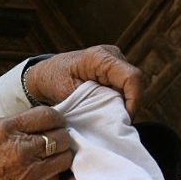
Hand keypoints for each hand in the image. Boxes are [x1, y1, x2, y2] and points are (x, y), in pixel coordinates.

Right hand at [0, 106, 72, 179]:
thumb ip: (8, 126)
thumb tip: (31, 123)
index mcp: (5, 130)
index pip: (47, 115)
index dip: (55, 118)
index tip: (55, 123)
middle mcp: (21, 149)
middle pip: (61, 135)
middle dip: (59, 136)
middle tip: (54, 141)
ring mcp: (32, 172)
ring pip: (65, 157)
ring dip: (60, 155)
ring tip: (50, 158)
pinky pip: (57, 177)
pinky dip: (52, 175)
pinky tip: (40, 175)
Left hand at [25, 45, 143, 116]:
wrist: (46, 74)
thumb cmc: (53, 80)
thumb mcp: (69, 93)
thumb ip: (92, 100)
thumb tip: (112, 114)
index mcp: (100, 58)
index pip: (131, 77)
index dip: (133, 100)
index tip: (125, 119)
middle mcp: (112, 55)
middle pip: (134, 84)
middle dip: (127, 105)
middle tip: (115, 123)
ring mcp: (115, 61)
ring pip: (131, 87)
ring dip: (123, 104)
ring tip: (108, 117)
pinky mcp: (115, 70)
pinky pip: (124, 88)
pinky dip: (118, 101)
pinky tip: (106, 110)